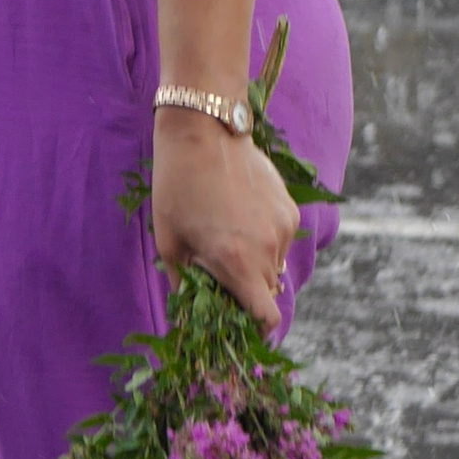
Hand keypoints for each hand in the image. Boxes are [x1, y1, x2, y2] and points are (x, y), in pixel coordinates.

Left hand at [149, 111, 299, 328]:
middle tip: (220, 273)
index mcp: (237, 263)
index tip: (239, 321)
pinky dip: (264, 238)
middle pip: (267, 292)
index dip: (255, 327)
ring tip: (227, 236)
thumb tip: (187, 310)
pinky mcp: (290, 208)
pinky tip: (241, 215)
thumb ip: (183, 283)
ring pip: (274, 265)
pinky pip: (280, 239)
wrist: (204, 131)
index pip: (266, 317)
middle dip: (247, 292)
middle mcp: (267, 249)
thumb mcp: (168, 241)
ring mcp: (283, 227)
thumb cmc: (177, 187)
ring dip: (255, 263)